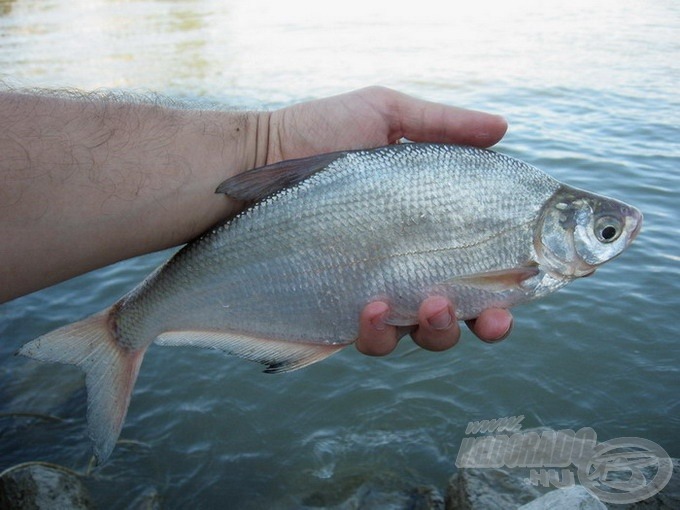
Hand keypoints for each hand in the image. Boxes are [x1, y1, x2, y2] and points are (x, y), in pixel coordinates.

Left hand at [264, 87, 512, 353]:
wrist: (254, 161)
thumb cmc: (317, 134)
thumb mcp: (384, 115)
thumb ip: (445, 125)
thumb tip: (503, 128)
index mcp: (428, 229)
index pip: (481, 266)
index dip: (507, 286)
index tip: (520, 290)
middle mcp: (407, 267)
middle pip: (462, 311)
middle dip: (484, 323)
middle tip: (489, 315)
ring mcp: (374, 292)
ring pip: (421, 335)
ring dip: (439, 330)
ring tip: (429, 305)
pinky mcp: (338, 310)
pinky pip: (370, 340)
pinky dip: (379, 333)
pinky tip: (369, 306)